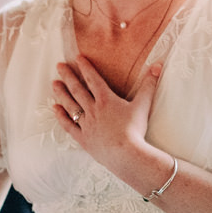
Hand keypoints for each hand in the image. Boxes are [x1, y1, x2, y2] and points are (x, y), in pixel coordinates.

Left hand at [52, 56, 161, 173]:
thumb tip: (158, 65)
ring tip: (54, 83)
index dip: (85, 67)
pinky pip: (69, 125)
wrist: (126, 155)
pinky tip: (55, 109)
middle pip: (78, 89)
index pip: (93, 79)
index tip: (77, 58)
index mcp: (106, 100)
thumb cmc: (135, 130)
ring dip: (61, 93)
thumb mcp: (143, 105)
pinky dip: (61, 116)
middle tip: (59, 66)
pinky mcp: (83, 138)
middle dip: (68, 76)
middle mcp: (93, 109)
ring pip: (71, 105)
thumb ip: (149, 84)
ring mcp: (86, 124)